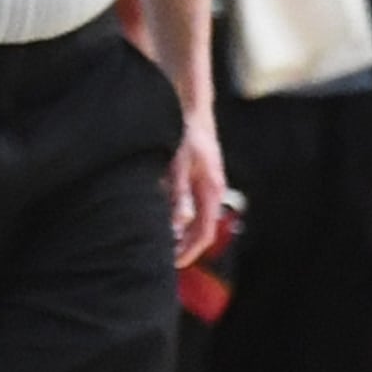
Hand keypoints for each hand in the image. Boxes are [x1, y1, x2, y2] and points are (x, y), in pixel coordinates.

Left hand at [167, 101, 228, 267]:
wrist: (191, 106)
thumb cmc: (185, 133)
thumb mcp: (178, 164)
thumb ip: (178, 194)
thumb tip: (178, 223)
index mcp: (211, 191)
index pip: (204, 233)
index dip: (189, 252)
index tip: (171, 265)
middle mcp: (212, 191)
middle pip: (202, 229)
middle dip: (184, 247)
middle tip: (162, 259)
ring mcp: (207, 184)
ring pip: (196, 218)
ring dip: (179, 233)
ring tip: (159, 242)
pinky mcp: (198, 177)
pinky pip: (191, 205)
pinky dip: (177, 217)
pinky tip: (160, 217)